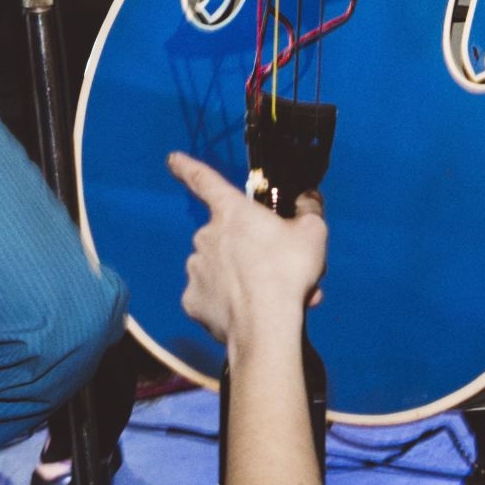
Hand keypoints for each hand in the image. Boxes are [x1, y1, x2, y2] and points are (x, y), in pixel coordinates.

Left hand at [167, 147, 326, 349]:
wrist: (266, 325)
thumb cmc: (288, 271)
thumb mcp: (313, 233)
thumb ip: (309, 209)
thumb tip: (308, 198)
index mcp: (231, 213)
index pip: (205, 181)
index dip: (188, 167)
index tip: (172, 159)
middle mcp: (205, 236)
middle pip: (227, 238)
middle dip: (251, 252)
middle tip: (279, 271)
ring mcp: (195, 269)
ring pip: (219, 269)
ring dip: (243, 278)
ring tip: (270, 297)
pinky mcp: (191, 300)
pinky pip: (209, 296)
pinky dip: (225, 301)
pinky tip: (246, 312)